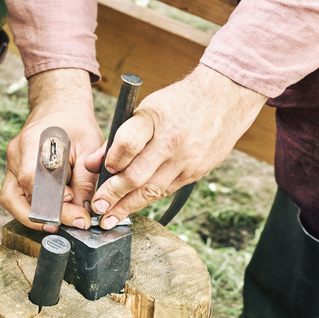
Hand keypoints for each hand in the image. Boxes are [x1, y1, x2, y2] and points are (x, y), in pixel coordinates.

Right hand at [0, 69, 103, 231]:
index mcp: (34, 144)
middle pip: (15, 198)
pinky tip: (53, 213)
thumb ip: (86, 181)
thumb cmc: (77, 125)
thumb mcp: (90, 149)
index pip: (36, 184)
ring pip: (11, 200)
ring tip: (58, 224)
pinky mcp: (14, 170)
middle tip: (67, 226)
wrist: (60, 107)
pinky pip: (17, 195)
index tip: (79, 218)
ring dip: (32, 217)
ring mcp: (11, 163)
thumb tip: (84, 212)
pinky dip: (32, 208)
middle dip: (40, 218)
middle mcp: (16, 155)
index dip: (55, 206)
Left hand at [85, 64, 266, 228]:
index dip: (112, 160)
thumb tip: (93, 163)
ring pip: (152, 190)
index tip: (102, 171)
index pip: (128, 143)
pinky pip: (167, 190)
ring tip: (111, 218)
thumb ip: (119, 137)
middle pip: (137, 175)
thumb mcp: (147, 108)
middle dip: (113, 195)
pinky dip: (148, 199)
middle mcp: (172, 141)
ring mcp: (187, 160)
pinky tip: (134, 206)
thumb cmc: (180, 103)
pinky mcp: (196, 172)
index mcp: (155, 118)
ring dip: (128, 207)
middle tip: (98, 209)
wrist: (226, 99)